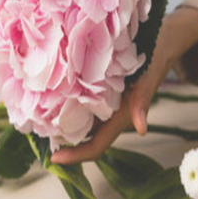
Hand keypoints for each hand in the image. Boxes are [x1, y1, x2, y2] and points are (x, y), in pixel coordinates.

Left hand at [50, 7, 197, 164]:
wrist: (163, 40)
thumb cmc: (155, 59)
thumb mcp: (149, 79)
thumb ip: (143, 103)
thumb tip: (142, 129)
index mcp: (120, 117)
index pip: (96, 146)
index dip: (76, 156)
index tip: (53, 158)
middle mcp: (110, 114)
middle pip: (83, 137)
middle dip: (60, 140)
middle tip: (34, 135)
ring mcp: (104, 102)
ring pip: (80, 120)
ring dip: (61, 122)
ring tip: (35, 117)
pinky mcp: (100, 88)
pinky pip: (81, 100)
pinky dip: (66, 102)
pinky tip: (49, 94)